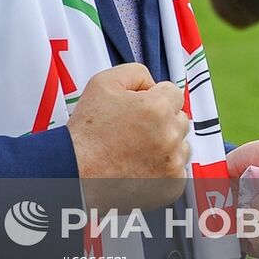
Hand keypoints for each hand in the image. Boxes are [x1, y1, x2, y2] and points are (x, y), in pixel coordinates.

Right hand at [67, 63, 189, 209]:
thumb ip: (136, 72)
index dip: (154, 97)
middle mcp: (170, 135)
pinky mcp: (171, 185)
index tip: (139, 108)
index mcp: (157, 107)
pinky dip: (164, 167)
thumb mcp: (103, 82)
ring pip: (182, 144)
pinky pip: (178, 169)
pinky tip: (141, 165)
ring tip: (136, 149)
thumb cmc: (88, 132)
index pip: (174, 92)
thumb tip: (153, 83)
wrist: (76, 173)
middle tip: (134, 129)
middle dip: (162, 120)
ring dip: (166, 144)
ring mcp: (172, 163)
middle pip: (180, 118)